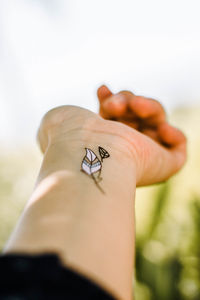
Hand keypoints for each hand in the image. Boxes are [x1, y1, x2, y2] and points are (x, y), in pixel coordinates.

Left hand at [37, 85, 186, 186]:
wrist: (86, 153)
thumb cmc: (71, 137)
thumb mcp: (63, 118)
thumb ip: (72, 114)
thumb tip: (84, 112)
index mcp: (105, 142)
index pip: (117, 117)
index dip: (112, 99)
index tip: (102, 90)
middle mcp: (125, 150)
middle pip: (138, 113)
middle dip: (127, 100)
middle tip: (114, 105)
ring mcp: (146, 157)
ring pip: (157, 120)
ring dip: (147, 106)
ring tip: (134, 106)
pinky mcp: (165, 165)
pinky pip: (178, 146)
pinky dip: (174, 134)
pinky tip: (160, 129)